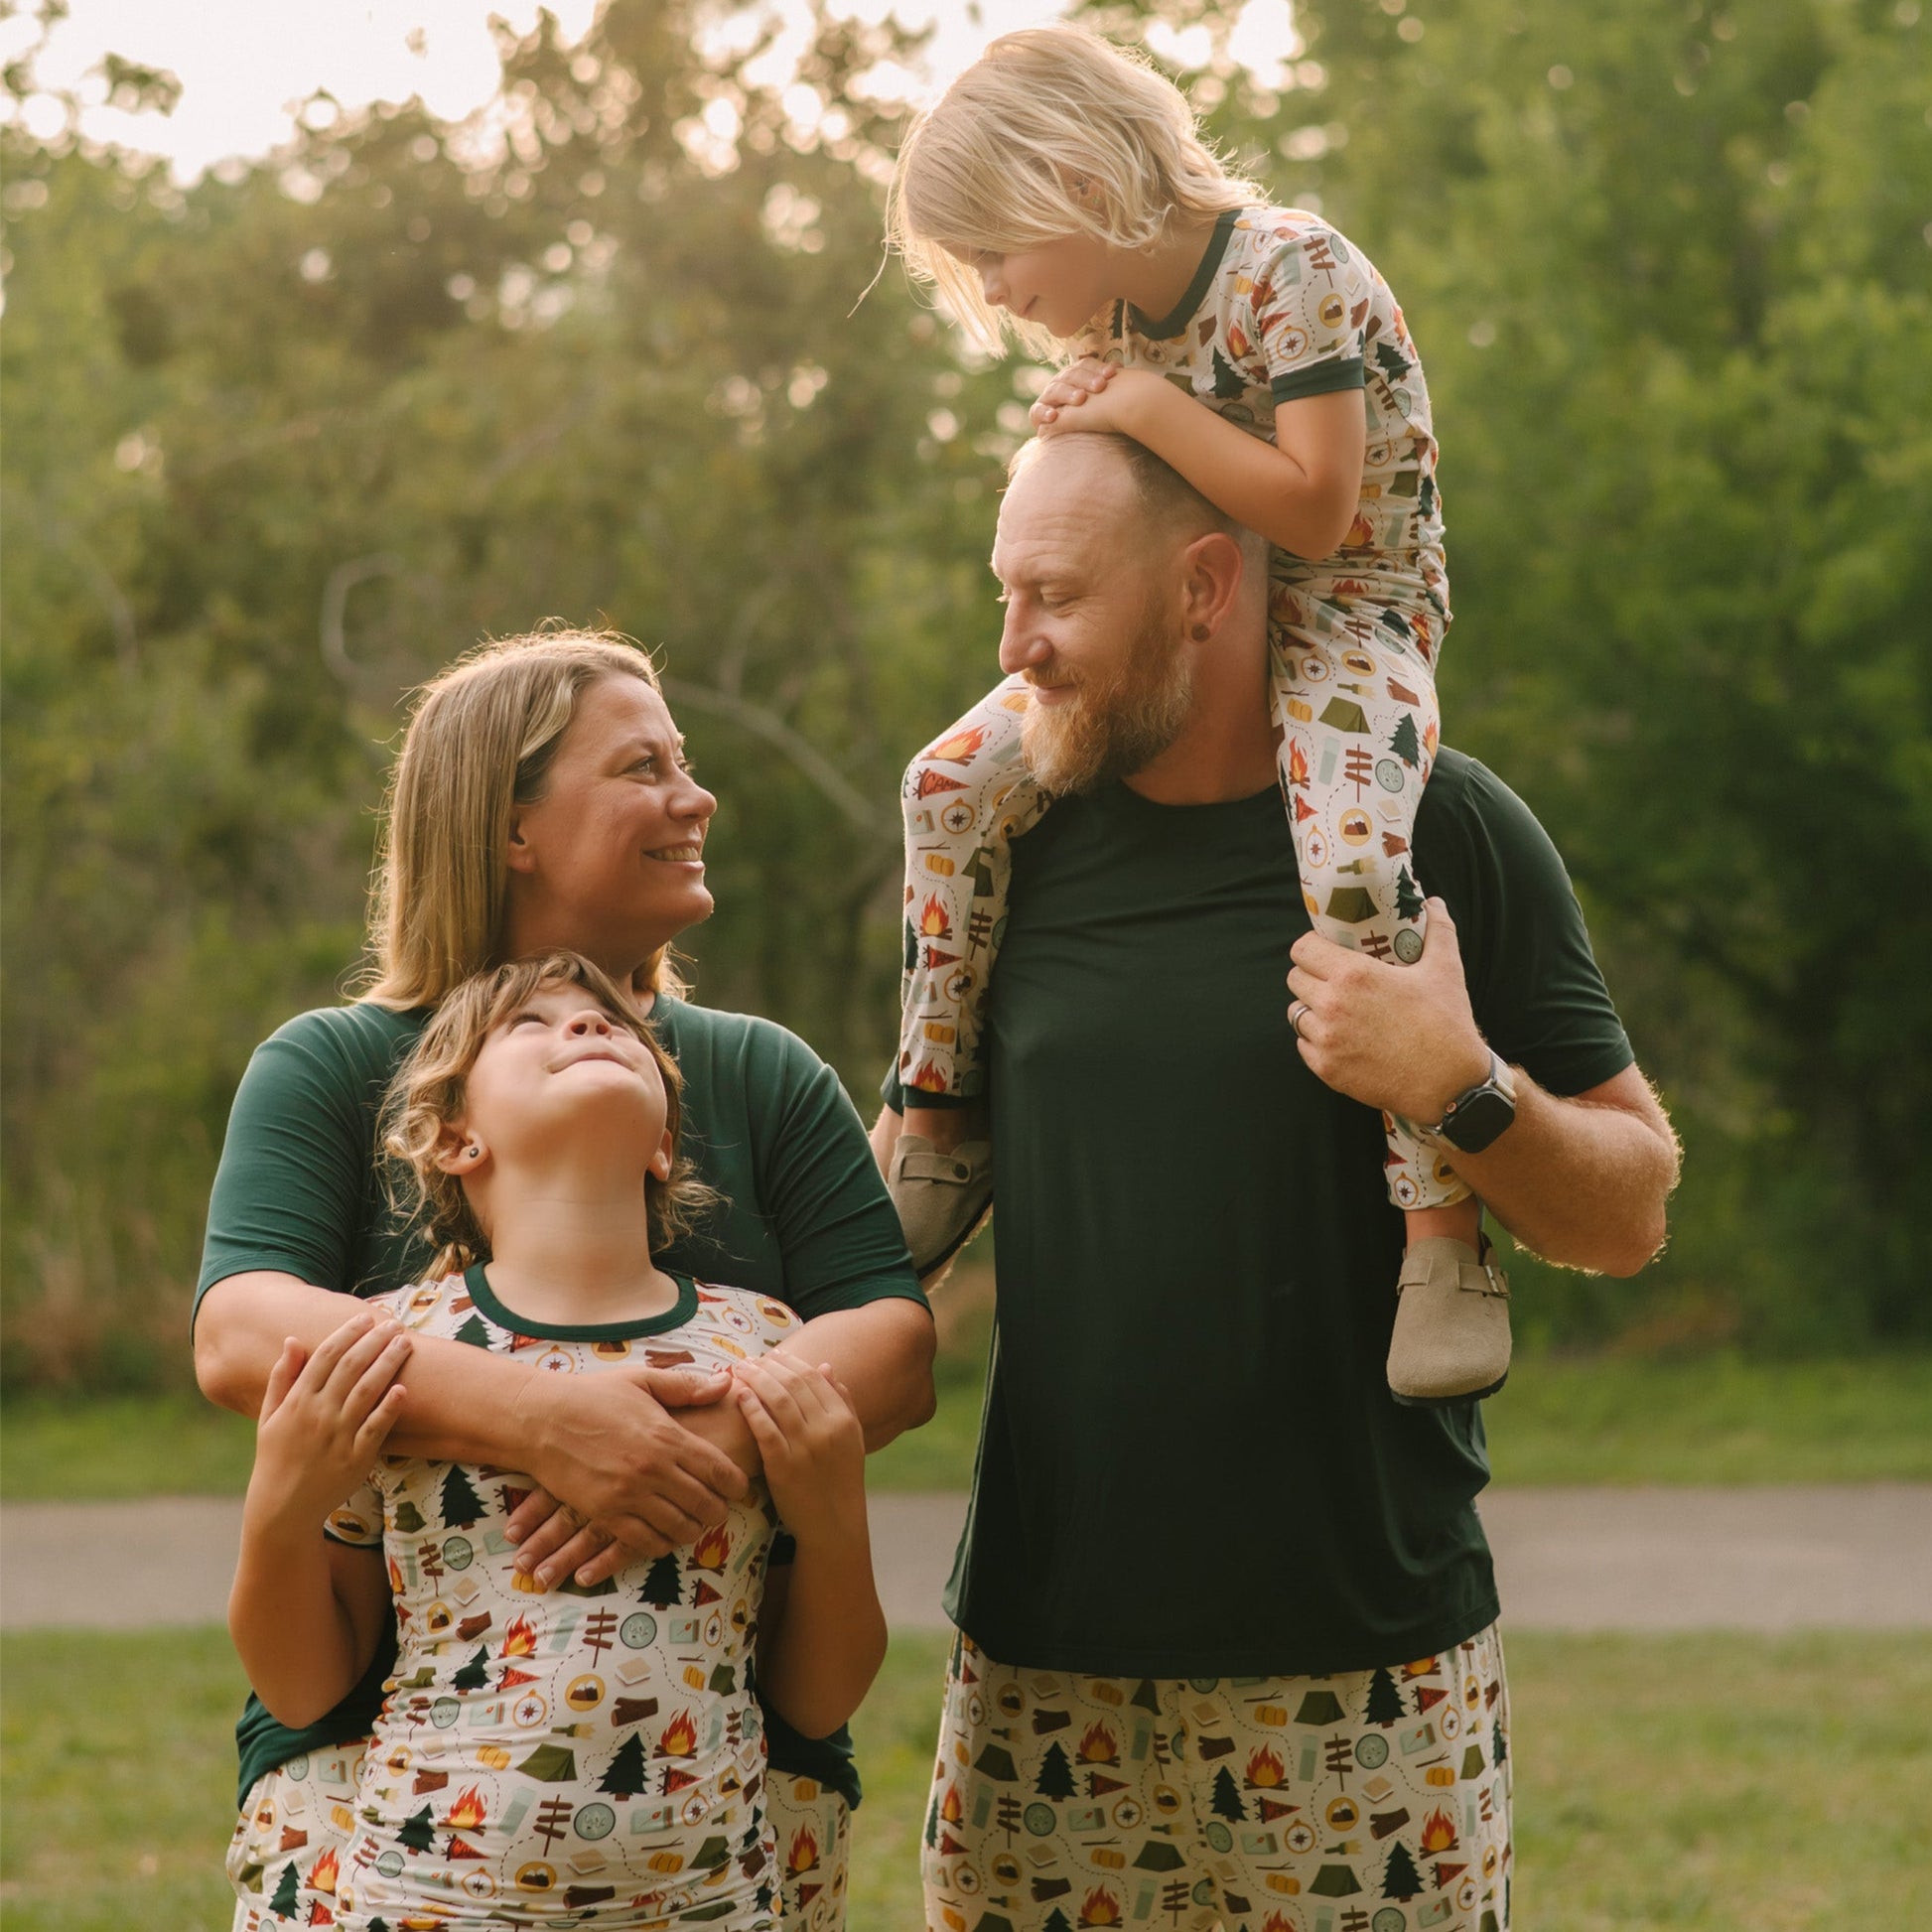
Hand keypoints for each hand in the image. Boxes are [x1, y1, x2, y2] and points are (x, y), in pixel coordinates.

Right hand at [243, 1310, 410, 1535]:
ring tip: (405, 1343)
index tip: (366, 1317)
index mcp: (297, 1402)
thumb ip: (281, 1377)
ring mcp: (338, 1437)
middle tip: (395, 1324)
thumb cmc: (276, 1456)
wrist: (283, 1507)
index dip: (348, 1333)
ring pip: (368, 1391)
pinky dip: (390, 1408)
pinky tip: (404, 1388)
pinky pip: (376, 1428)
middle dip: (375, 1341)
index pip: (325, 1356)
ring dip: (388, 1363)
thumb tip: (293, 1339)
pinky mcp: (356, 1458)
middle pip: (351, 1367)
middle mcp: (318, 1415)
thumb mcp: (269, 1416)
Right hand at [509, 1365, 745, 1582]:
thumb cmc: (593, 1396)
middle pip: (706, 1504)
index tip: (741, 1488)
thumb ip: (686, 1387)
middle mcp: (653, 1469)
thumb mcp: (642, 1381)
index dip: (737, 1485)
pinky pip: (645, 1542)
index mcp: (668, 1436)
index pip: (719, 1470)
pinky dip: (661, 1544)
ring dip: (693, 1530)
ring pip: (679, 1528)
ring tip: (694, 1523)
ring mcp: (629, 1494)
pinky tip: (664, 1535)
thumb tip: (726, 1385)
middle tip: (720, 1509)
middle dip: (719, 1511)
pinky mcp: (605, 1513)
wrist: (541, 1420)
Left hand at [731, 1354, 867, 1549]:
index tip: (772, 1355)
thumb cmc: (840, 1479)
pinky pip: (765, 1429)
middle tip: (749, 1359)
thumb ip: (843, 1400)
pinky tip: (740, 1396)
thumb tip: (825, 1366)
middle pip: (793, 1384)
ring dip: (756, 1380)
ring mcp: (805, 1447)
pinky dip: (752, 1408)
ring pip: (778, 1400)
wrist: (833, 1524)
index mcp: (843, 1420)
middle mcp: (826, 1429)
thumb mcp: (852, 1437)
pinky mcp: (783, 1466)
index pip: (813, 1378)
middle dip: (768, 1366)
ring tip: (740, 1370)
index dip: (790, 1362)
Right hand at [1030, 359, 1150, 437]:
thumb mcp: (1100, 401)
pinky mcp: (1036, 414)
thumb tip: (1117, 365)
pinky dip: (1044, 412)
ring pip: (1055, 390)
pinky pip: (1037, 411)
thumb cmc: (1091, 418)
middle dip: (1086, 379)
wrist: (1070, 443)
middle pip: (1070, 375)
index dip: (1097, 367)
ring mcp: (1047, 397)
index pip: (1084, 365)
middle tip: (1100, 386)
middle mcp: (1060, 383)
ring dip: (1068, 393)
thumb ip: (1105, 384)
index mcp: (1075, 376)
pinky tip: (1053, 416)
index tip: (1112, 373)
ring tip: (1080, 399)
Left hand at [1286, 897, 1492, 1123]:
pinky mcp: (1326, 1069)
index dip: (1311, 948)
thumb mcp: (1445, 969)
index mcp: (1353, 974)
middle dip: (1310, 977)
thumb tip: (1434, 903)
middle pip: (1294, 979)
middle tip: (1331, 981)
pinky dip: (1316, 1041)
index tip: (1325, 952)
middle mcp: (1332, 1004)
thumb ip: (1438, 930)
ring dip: (1311, 1009)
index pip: (1302, 949)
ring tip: (1336, 1010)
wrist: (1449, 1085)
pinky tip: (1340, 1039)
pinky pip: (1303, 1045)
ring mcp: (1326, 1039)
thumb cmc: (1446, 1023)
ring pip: (1295, 1013)